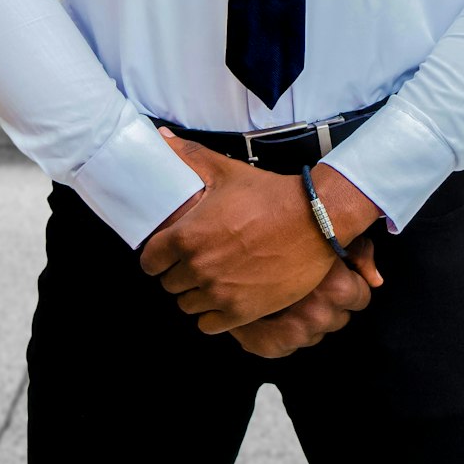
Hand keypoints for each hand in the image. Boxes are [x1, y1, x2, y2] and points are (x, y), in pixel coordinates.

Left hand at [138, 131, 338, 333]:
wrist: (313, 220)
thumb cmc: (268, 195)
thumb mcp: (226, 171)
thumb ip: (189, 156)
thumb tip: (162, 138)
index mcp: (187, 237)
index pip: (150, 262)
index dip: (158, 256)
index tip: (169, 252)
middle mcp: (198, 268)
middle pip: (169, 285)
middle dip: (179, 272)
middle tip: (198, 260)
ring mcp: (220, 293)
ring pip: (188, 306)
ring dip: (196, 294)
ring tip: (213, 278)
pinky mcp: (242, 312)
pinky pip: (209, 325)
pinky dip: (214, 314)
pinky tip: (226, 296)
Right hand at [228, 235, 382, 357]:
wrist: (236, 236)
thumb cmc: (283, 222)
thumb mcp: (327, 229)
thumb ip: (359, 251)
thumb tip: (376, 280)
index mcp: (337, 287)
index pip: (361, 297)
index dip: (350, 283)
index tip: (334, 273)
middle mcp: (318, 313)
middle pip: (338, 319)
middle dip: (328, 303)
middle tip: (309, 283)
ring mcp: (291, 331)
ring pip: (313, 334)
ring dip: (304, 319)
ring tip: (289, 294)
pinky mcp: (264, 341)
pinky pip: (284, 345)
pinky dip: (278, 333)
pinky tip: (273, 311)